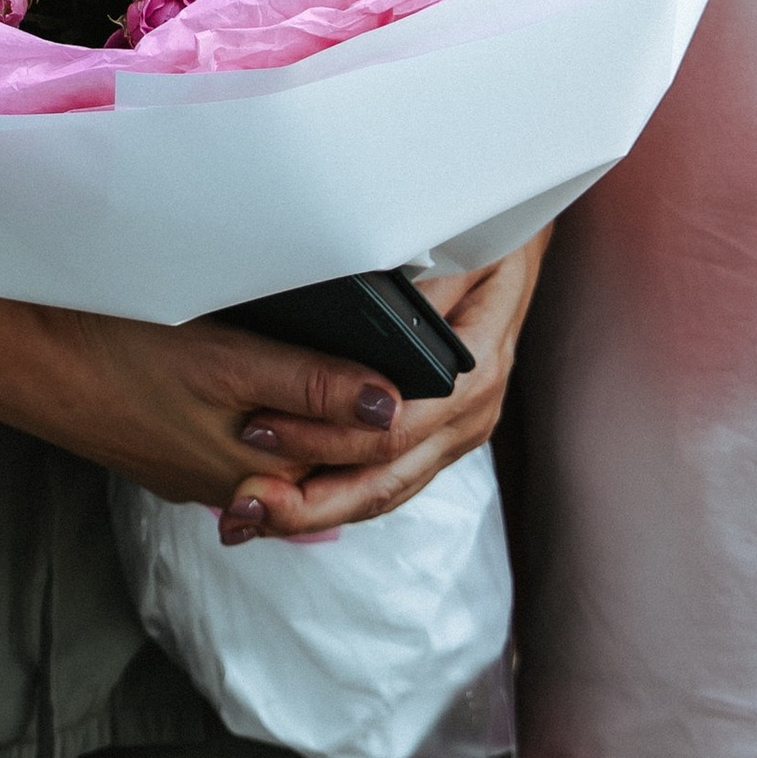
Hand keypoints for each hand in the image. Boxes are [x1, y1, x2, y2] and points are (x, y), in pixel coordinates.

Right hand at [0, 297, 419, 522]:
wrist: (22, 358)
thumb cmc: (121, 354)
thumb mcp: (230, 363)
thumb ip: (312, 386)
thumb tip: (395, 409)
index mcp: (259, 476)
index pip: (354, 459)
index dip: (392, 411)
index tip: (423, 358)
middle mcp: (233, 485)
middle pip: (321, 455)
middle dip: (357, 411)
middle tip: (395, 345)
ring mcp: (197, 469)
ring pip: (281, 443)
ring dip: (311, 407)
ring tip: (340, 352)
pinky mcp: (170, 447)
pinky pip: (240, 434)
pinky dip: (264, 407)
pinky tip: (267, 370)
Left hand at [239, 235, 547, 537]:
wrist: (512, 254)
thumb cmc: (479, 243)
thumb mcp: (458, 250)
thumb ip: (422, 293)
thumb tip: (385, 326)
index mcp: (476, 371)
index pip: (395, 425)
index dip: (324, 436)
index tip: (258, 430)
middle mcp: (472, 414)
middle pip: (387, 476)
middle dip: (311, 498)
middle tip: (244, 500)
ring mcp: (459, 433)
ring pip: (385, 491)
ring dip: (316, 508)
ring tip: (249, 514)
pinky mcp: (442, 440)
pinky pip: (390, 482)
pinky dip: (337, 496)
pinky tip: (286, 502)